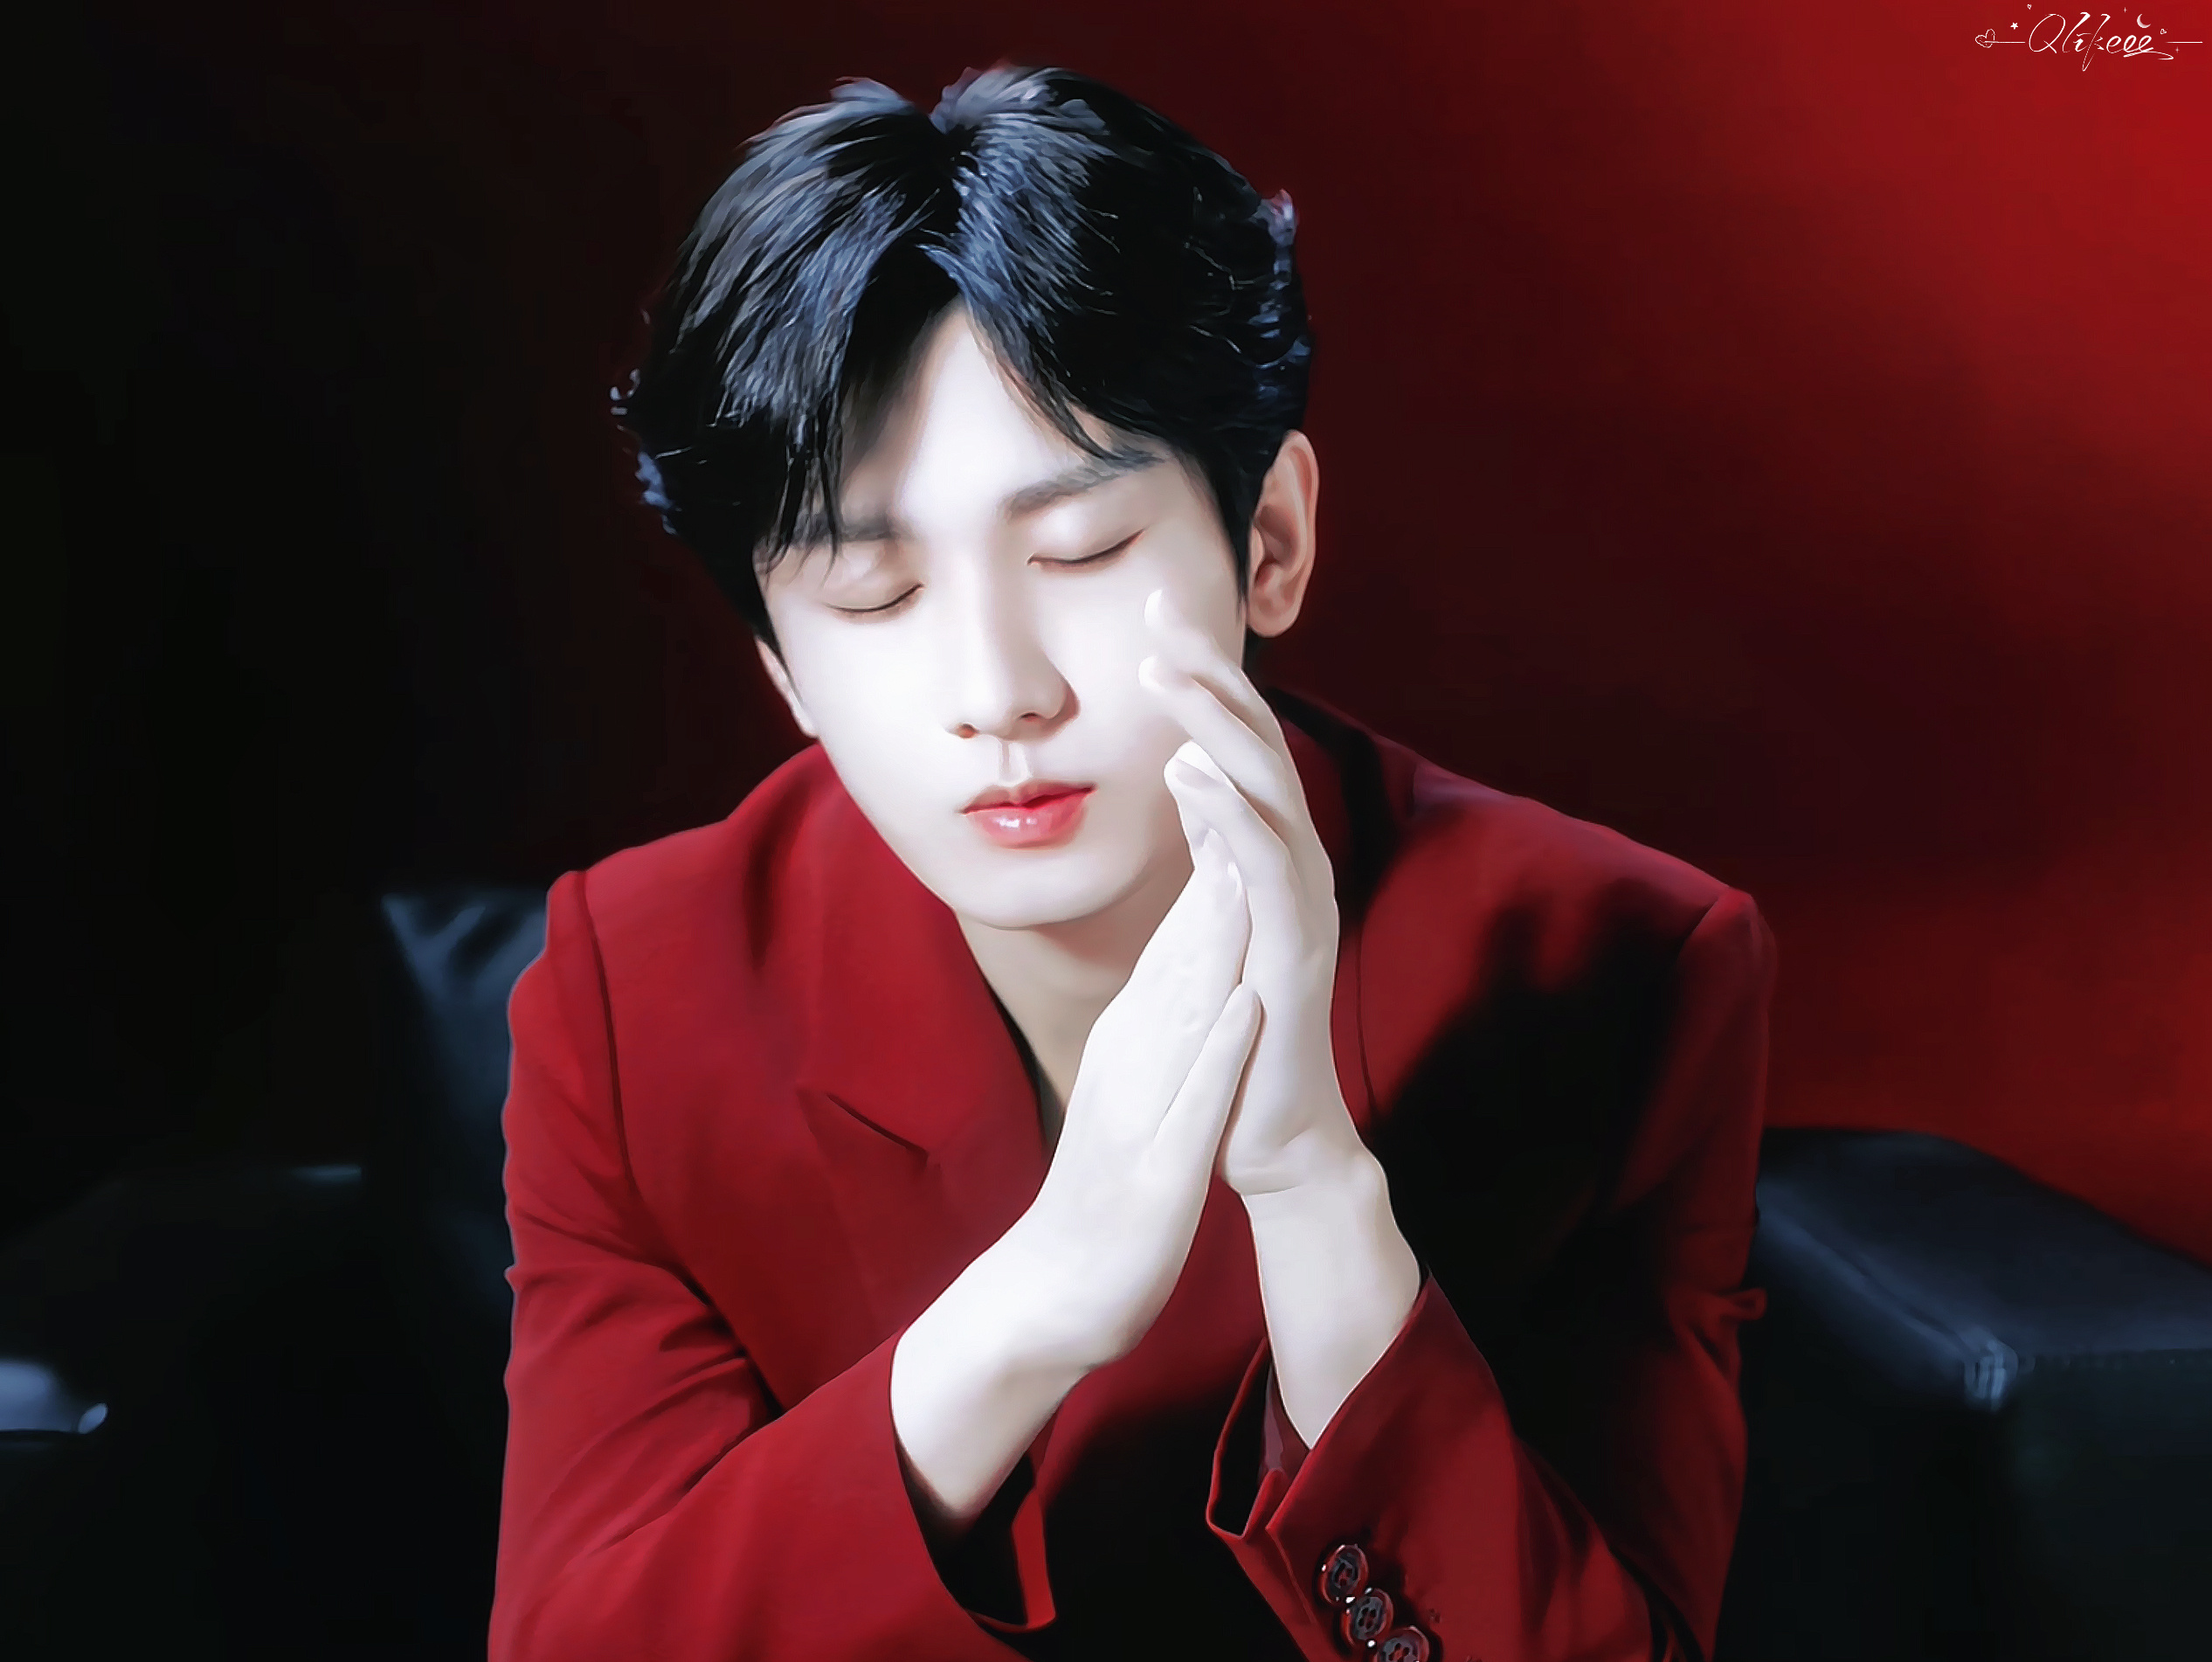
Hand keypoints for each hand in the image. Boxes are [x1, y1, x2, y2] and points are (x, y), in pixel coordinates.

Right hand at [1011, 823, 1262, 1373]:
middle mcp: (1128, 1062)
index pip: (1172, 946)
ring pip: (1181, 1012)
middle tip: (1235, 787)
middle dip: (1212, 875)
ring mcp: (1140, 1112)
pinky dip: (1219, 1048)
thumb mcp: (1130, 1093)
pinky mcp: (1157, 1169)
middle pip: (1176, 957)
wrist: (1052, 1292)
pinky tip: (1243, 1004)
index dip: (1207, 870)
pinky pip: (1193, 1099)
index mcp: (1128, 1045)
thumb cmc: (1100, 1193)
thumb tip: (1189, 971)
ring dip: (1212, 942)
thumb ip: (1154, 1032)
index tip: (1234, 797)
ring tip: (1242, 867)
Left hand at [1139, 587, 1366, 1196]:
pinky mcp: (1294, 949)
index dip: (1202, 682)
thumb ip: (1212, 849)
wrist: (1272, 1136)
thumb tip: (1191, 772)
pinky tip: (1192, 771)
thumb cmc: (1235, 1035)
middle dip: (1212, 677)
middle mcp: (1294, 867)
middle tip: (1165, 612)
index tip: (1155, 618)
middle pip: (1258, 748)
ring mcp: (1301, 905)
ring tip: (1170, 673)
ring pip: (1268, 792)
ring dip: (1219, 727)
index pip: (1235, 747)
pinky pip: (1266, 866)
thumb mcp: (1212, 919)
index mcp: (1268, 857)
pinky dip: (1230, 812)